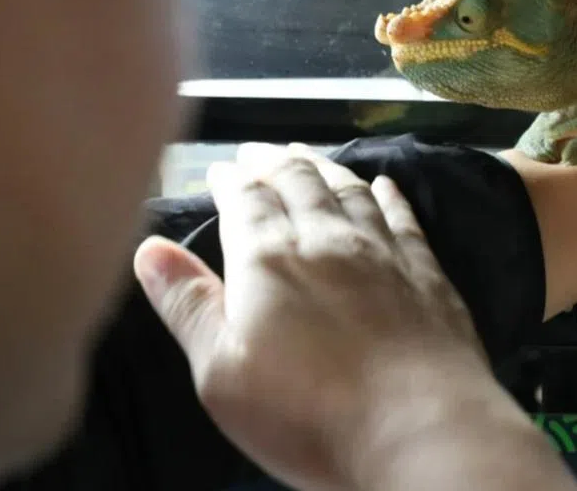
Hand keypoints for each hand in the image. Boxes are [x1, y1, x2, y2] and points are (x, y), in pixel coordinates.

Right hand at [132, 143, 514, 490]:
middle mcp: (327, 239)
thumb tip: (150, 249)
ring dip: (324, 168)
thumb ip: (188, 305)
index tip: (221, 170)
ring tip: (308, 156)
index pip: (246, 201)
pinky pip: (403, 217)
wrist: (418, 424)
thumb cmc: (306, 411)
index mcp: (269, 259)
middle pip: (298, 183)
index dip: (232, 181)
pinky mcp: (426, 272)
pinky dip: (389, 195)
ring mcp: (383, 251)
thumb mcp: (221, 372)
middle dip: (273, 162)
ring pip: (349, 191)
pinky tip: (385, 184)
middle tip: (259, 152)